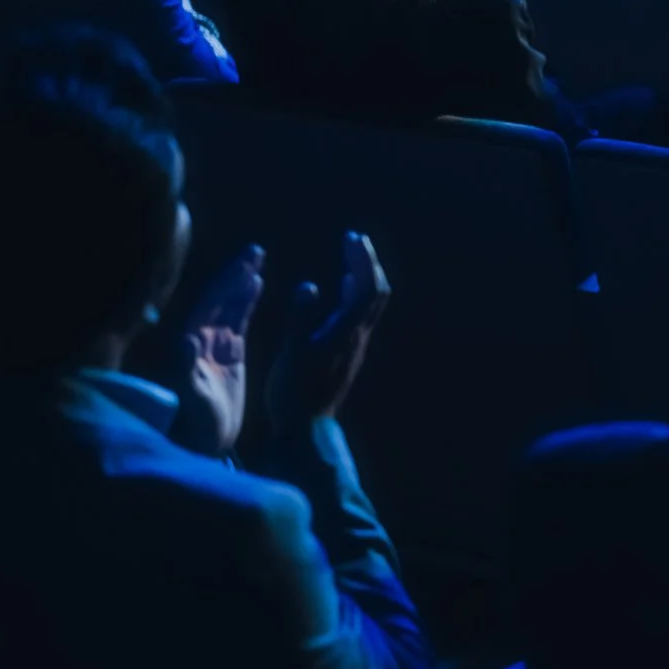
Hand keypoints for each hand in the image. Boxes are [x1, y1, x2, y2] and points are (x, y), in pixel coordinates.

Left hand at [169, 245, 263, 456]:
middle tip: (255, 250)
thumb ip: (186, 369)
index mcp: (193, 345)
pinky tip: (258, 285)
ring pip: (229, 305)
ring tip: (257, 259)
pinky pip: (238, 320)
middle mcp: (201, 340)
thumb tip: (185, 339)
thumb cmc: (197, 425)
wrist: (204, 444)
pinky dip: (246, 301)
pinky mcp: (229, 355)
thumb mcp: (192, 398)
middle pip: (219, 298)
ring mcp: (214, 346)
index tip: (245, 265)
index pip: (210, 306)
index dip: (226, 284)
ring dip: (242, 281)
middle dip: (235, 273)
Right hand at [266, 231, 391, 425]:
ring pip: (371, 304)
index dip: (363, 260)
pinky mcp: (347, 354)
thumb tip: (309, 287)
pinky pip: (360, 315)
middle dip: (368, 263)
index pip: (366, 288)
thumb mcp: (291, 354)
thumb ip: (301, 320)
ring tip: (351, 257)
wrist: (304, 432)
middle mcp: (357, 337)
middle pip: (376, 292)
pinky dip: (355, 294)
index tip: (351, 237)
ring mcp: (354, 346)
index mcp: (345, 333)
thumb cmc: (293, 394)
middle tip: (354, 240)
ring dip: (364, 277)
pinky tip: (341, 291)